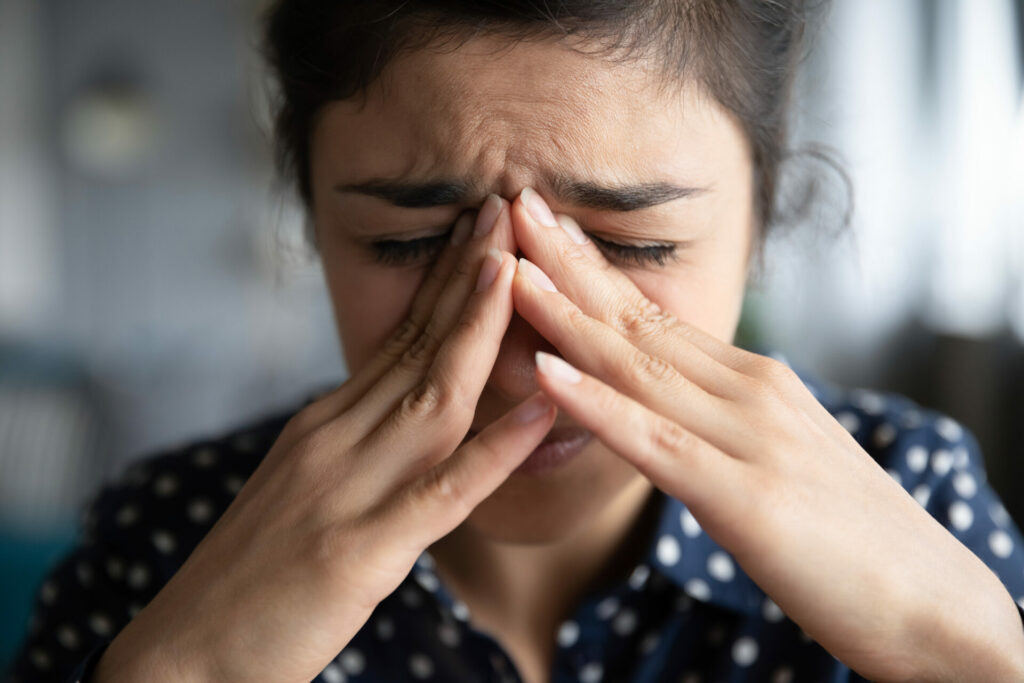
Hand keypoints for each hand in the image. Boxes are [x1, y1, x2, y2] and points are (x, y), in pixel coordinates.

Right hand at [93, 197, 556, 682]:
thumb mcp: (303, 484)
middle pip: (417, 345)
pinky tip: (540, 410)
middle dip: (469, 275)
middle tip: (506, 207)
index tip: (483, 228)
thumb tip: (404, 402)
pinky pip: (442, 491)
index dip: (447, 280)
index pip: (400, 336)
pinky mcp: (360, 549)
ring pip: (431, 396)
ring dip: (478, 328)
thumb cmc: (252, 574)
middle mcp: (335, 439)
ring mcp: (348, 489)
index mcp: (326, 424)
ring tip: (518, 267)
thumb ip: (355, 441)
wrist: (186, 652)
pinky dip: (495, 449)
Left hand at [507, 189, 1023, 681]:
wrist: (934, 604)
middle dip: (567, 263)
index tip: (544, 230)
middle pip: (638, 321)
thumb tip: (664, 404)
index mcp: (753, 383)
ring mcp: (749, 439)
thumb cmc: (851, 538)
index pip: (654, 317)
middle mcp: (750, 393)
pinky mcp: (747, 498)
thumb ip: (720, 423)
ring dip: (564, 315)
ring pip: (637, 367)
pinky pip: (655, 442)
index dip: (592, 272)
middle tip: (512, 205)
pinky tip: (545, 371)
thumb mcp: (777, 457)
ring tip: (509, 269)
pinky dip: (596, 404)